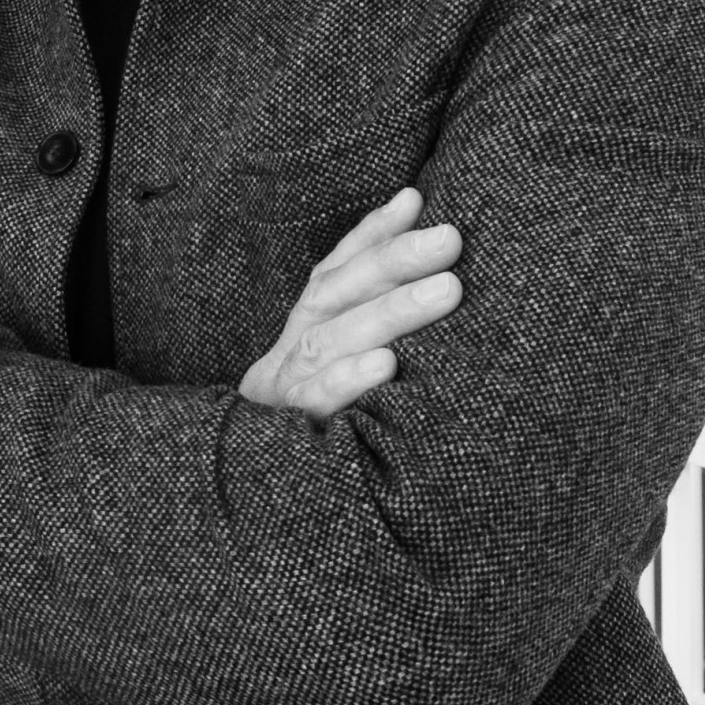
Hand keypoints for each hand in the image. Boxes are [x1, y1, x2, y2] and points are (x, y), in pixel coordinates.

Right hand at [240, 187, 461, 420]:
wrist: (254, 502)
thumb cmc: (322, 419)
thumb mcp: (341, 358)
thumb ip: (370, 296)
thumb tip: (413, 205)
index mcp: (302, 333)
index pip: (334, 271)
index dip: (371, 236)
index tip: (417, 203)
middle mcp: (288, 355)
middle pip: (336, 296)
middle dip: (394, 264)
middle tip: (451, 242)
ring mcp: (284, 395)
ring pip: (330, 341)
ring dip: (389, 313)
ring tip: (446, 290)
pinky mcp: (289, 435)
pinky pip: (316, 406)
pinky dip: (346, 382)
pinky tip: (385, 365)